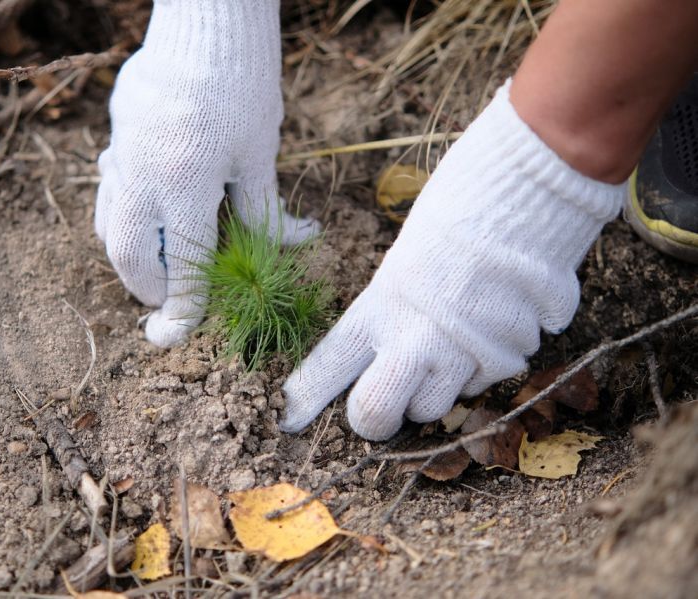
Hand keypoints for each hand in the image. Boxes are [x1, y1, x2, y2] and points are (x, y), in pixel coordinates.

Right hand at [95, 0, 317, 346]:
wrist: (206, 18)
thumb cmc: (245, 84)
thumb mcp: (259, 153)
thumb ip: (265, 209)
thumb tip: (294, 245)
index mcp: (184, 181)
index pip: (181, 264)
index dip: (184, 306)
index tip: (180, 332)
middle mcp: (141, 173)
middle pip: (125, 254)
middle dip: (146, 287)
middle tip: (172, 295)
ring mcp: (120, 152)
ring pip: (108, 223)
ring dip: (133, 253)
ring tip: (166, 256)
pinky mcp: (115, 133)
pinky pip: (109, 188)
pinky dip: (127, 213)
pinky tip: (154, 208)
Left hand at [280, 81, 625, 440]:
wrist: (527, 196)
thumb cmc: (459, 213)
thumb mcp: (406, 262)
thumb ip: (392, 311)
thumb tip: (389, 352)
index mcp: (379, 306)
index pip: (329, 365)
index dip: (307, 397)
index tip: (290, 418)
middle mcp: (414, 339)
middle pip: (374, 415)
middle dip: (376, 420)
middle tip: (386, 407)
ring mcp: (461, 355)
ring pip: (434, 409)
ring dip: (436, 388)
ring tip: (450, 341)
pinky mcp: (508, 359)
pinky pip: (485, 381)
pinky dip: (485, 363)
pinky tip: (494, 320)